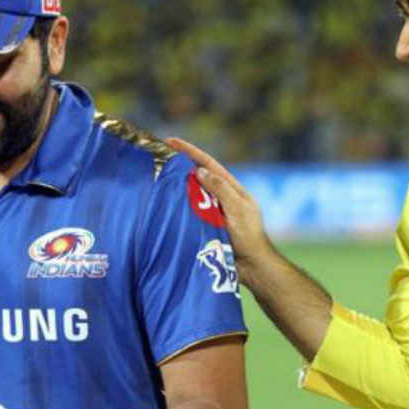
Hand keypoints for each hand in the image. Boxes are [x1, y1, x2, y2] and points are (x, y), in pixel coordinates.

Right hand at [166, 137, 272, 282]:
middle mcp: (221, 199)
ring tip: (155, 179)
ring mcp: (213, 214)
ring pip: (191, 196)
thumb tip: (199, 170)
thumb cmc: (249, 237)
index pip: (209, 165)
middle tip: (157, 159)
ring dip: (175, 188)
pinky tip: (162, 206)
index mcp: (233, 190)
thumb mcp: (237, 209)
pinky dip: (177, 208)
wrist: (252, 268)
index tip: (171, 141)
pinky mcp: (205, 229)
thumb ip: (220, 189)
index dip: (191, 152)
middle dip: (179, 167)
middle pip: (197, 178)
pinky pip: (188, 214)